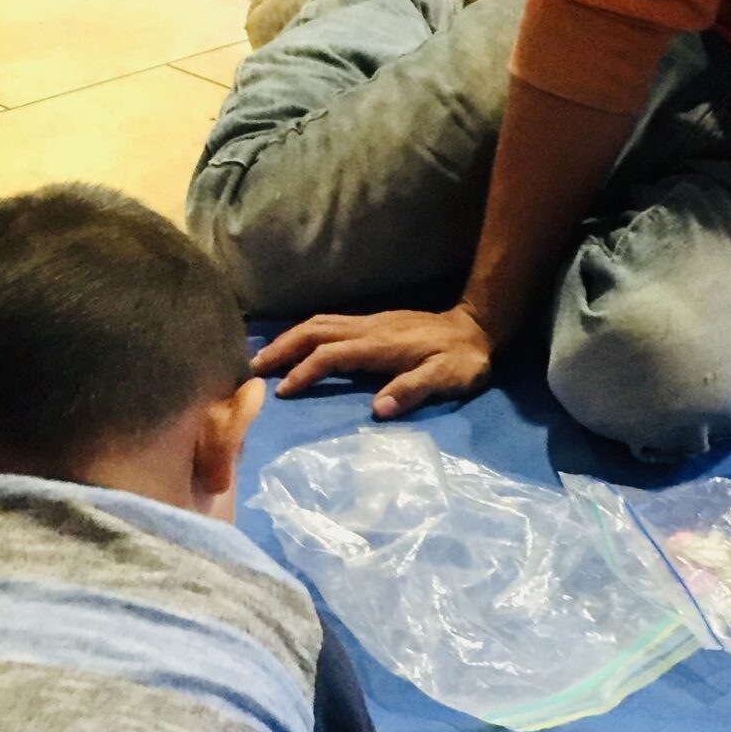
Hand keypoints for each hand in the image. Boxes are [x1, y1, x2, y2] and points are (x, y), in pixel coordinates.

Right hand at [254, 305, 492, 417]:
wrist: (477, 328)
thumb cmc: (463, 359)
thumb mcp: (447, 378)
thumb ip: (413, 389)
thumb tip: (379, 409)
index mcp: (380, 345)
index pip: (331, 355)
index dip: (304, 372)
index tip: (282, 392)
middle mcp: (368, 328)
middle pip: (314, 331)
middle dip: (282, 348)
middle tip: (253, 368)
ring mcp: (369, 322)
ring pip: (319, 323)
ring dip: (289, 338)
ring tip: (265, 357)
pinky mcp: (373, 323)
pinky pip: (329, 323)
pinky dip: (305, 333)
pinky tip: (297, 345)